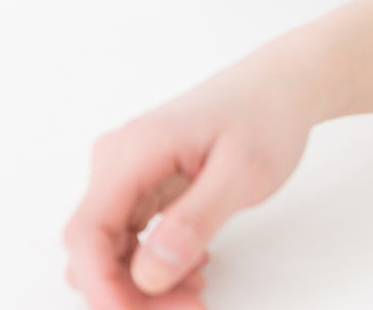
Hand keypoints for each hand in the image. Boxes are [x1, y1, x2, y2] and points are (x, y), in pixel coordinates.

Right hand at [62, 49, 318, 306]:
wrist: (284, 84)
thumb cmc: (268, 115)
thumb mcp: (243, 172)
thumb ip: (195, 220)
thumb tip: (148, 272)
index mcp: (134, 152)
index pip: (88, 234)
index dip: (103, 287)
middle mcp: (117, 161)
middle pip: (95, 250)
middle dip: (131, 292)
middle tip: (191, 306)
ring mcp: (126, 173)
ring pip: (111, 250)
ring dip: (145, 282)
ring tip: (199, 288)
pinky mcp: (141, 183)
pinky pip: (130, 237)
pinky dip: (156, 262)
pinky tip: (195, 265)